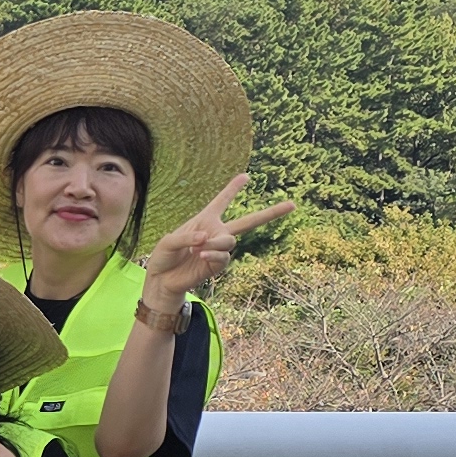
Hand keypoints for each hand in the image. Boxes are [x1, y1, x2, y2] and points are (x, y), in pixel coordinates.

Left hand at [137, 171, 298, 309]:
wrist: (162, 280)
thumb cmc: (163, 257)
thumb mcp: (169, 241)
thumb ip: (187, 236)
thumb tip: (208, 239)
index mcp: (204, 220)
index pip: (222, 201)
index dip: (233, 188)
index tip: (246, 176)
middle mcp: (216, 232)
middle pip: (249, 221)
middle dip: (271, 213)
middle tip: (293, 204)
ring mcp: (218, 249)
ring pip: (230, 241)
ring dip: (215, 243)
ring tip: (198, 249)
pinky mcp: (217, 265)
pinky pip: (224, 256)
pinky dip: (213, 254)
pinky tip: (201, 255)